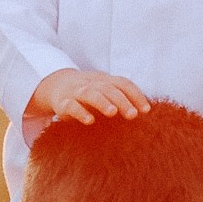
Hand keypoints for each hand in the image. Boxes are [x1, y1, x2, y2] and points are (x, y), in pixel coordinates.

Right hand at [28, 68, 152, 124]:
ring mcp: (77, 92)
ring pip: (90, 93)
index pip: (123, 83)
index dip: (135, 95)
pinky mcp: (63, 102)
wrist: (56, 85)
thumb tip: (145, 113)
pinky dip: (80, 112)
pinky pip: (71, 106)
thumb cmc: (89, 93)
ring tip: (112, 112)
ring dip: (102, 102)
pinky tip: (89, 121)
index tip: (146, 110)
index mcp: (105, 80)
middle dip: (122, 101)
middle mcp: (92, 84)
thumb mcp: (105, 92)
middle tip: (133, 115)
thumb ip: (122, 99)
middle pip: (109, 89)